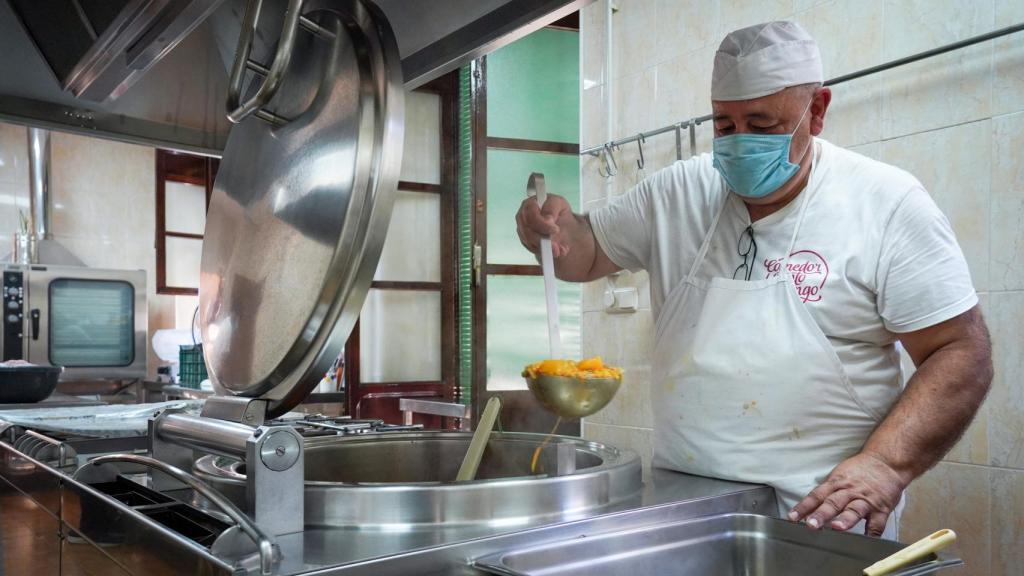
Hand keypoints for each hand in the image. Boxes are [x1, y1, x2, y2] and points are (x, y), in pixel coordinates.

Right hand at [515, 193, 572, 257]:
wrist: (560, 221)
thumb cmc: (557, 209)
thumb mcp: (559, 203)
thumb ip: (552, 208)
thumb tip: (547, 220)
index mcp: (529, 204)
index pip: (531, 215)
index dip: (542, 224)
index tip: (556, 230)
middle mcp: (522, 217)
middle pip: (528, 231)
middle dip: (543, 240)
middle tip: (557, 246)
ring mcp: (522, 230)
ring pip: (530, 242)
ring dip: (545, 248)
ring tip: (559, 250)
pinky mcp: (526, 241)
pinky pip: (532, 249)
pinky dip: (545, 252)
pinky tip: (557, 251)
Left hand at [788, 452, 908, 536]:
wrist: (886, 462)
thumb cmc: (860, 470)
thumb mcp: (840, 476)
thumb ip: (827, 492)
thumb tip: (809, 509)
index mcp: (836, 483)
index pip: (816, 495)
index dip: (804, 506)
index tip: (792, 518)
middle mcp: (849, 491)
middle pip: (833, 503)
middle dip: (821, 514)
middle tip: (811, 525)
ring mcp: (866, 500)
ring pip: (854, 510)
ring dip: (845, 520)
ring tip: (836, 527)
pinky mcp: (882, 508)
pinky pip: (877, 523)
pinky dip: (872, 533)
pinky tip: (866, 541)